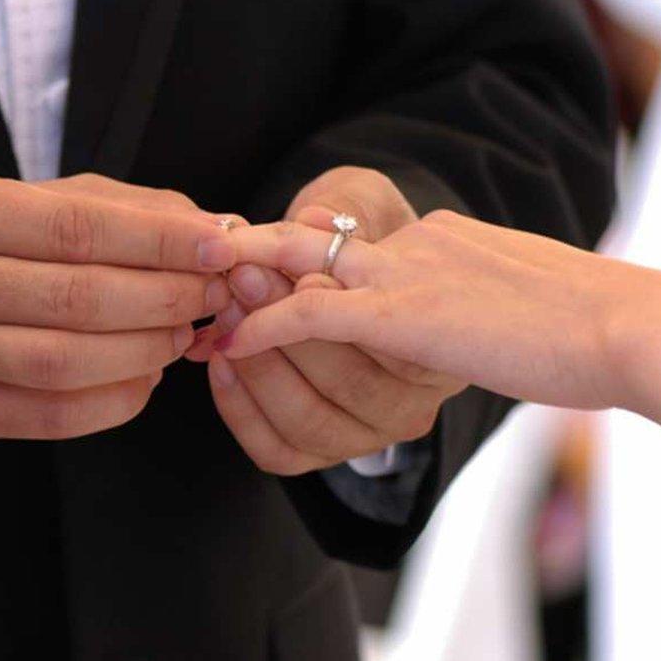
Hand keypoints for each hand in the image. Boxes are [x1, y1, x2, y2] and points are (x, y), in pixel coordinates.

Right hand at [0, 172, 236, 439]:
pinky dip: (119, 398)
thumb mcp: (50, 203)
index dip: (160, 241)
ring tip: (181, 333)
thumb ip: (132, 208)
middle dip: (166, 297)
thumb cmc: (1, 247)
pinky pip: (59, 415)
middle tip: (212, 294)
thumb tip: (214, 227)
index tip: (220, 247)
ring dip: (147, 349)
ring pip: (69, 361)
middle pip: (80, 297)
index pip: (79, 227)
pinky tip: (147, 375)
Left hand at [187, 167, 465, 474]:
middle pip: (345, 382)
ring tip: (226, 310)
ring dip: (256, 364)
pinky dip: (240, 406)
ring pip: (307, 418)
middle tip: (239, 279)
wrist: (348, 277)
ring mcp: (368, 437)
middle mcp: (412, 406)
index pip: (379, 335)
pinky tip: (221, 357)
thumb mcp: (371, 207)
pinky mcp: (323, 454)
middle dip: (278, 325)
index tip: (268, 262)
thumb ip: (349, 216)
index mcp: (438, 351)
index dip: (316, 301)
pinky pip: (276, 448)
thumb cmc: (364, 242)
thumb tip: (314, 220)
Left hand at [216, 209, 660, 410]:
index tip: (265, 273)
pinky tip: (229, 346)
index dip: (303, 256)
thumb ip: (481, 303)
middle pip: (315, 240)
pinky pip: (312, 314)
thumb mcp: (526, 305)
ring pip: (300, 268)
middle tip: (208, 273)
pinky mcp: (406, 314)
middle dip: (255, 256)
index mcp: (447, 238)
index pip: (358, 244)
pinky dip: (264, 327)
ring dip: (246, 291)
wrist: (628, 325)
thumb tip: (472, 322)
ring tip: (202, 311)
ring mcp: (410, 274)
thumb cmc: (594, 329)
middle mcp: (420, 243)